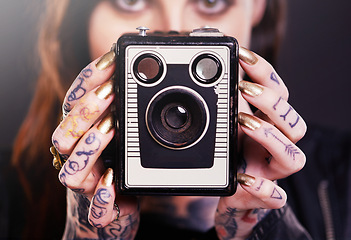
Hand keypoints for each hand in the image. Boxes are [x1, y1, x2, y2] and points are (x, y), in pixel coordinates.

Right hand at [51, 47, 138, 238]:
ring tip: (112, 129)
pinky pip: (96, 209)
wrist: (113, 209)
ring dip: (91, 147)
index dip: (88, 80)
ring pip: (71, 170)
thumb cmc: (116, 164)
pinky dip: (102, 196)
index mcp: (80, 136)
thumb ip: (123, 107)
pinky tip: (112, 181)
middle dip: (87, 110)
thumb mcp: (120, 131)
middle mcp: (77, 158)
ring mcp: (86, 185)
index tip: (111, 60)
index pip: (73, 103)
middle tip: (111, 92)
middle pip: (65, 134)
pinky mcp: (101, 209)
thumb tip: (141, 72)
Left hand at [215, 47, 306, 239]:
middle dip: (271, 103)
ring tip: (244, 123)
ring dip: (270, 138)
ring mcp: (273, 171)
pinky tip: (244, 178)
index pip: (278, 92)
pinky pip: (275, 197)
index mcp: (268, 123)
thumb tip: (199, 75)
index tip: (242, 54)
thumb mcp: (226, 125)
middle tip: (245, 89)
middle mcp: (277, 145)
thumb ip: (220, 104)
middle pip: (293, 122)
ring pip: (293, 157)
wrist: (235, 193)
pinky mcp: (265, 196)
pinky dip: (263, 188)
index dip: (265, 72)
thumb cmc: (233, 154)